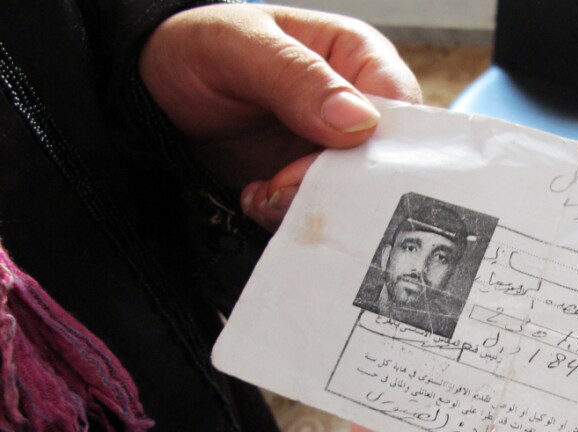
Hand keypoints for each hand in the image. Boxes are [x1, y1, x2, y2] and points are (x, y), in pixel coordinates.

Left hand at [139, 3, 420, 230]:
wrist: (155, 91)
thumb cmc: (199, 46)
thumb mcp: (241, 47)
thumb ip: (298, 77)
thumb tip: (359, 120)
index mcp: (358, 58)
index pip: (399, 107)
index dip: (374, 143)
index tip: (324, 162)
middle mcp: (357, 106)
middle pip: (380, 161)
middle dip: (335, 184)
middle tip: (283, 187)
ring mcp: (334, 150)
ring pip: (352, 195)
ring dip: (308, 205)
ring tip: (264, 195)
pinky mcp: (309, 181)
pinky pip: (320, 211)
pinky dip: (288, 215)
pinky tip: (256, 199)